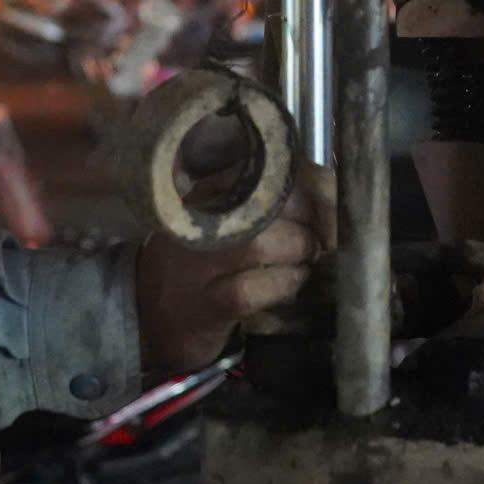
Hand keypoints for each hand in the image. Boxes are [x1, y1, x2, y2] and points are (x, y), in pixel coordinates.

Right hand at [134, 166, 335, 372]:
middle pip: (272, 204)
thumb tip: (332, 190)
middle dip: (312, 222)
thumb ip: (270, 199)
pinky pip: (257, 289)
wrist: (149, 313)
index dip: (316, 184)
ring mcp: (201, 262)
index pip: (274, 169)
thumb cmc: (202, 259)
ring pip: (265, 244)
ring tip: (304, 259)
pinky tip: (290, 283)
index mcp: (211, 188)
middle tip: (321, 238)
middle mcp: (201, 218)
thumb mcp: (226, 216)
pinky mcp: (209, 304)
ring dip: (300, 253)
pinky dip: (284, 284)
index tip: (333, 203)